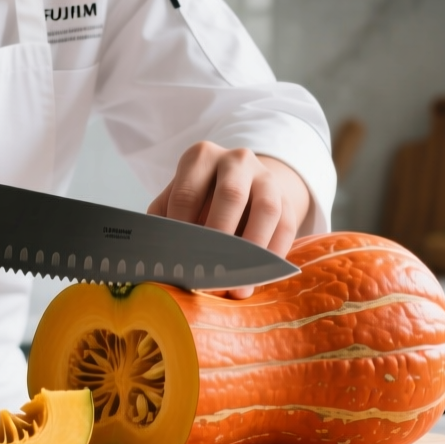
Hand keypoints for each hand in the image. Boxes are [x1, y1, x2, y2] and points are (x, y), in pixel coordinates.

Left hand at [148, 142, 312, 297]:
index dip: (182, 231)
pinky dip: (274, 254)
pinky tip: (259, 278)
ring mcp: (266, 177)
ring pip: (266, 209)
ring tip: (238, 285)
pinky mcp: (287, 199)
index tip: (178, 263)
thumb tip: (157, 261)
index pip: (188, 194)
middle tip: (210, 273)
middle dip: (220, 237)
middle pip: (231, 195)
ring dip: (252, 249)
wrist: (242, 183)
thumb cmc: (200, 197)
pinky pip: (287, 226)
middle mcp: (235, 160)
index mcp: (200, 157)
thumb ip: (165, 223)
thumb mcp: (176, 200)